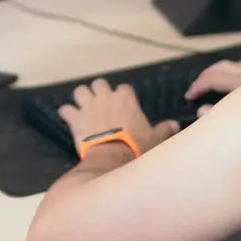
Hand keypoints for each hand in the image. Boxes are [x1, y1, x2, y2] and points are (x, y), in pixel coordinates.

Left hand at [59, 79, 179, 155]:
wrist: (112, 157)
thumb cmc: (136, 146)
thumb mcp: (154, 138)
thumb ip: (164, 129)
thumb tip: (175, 125)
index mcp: (126, 98)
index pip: (124, 88)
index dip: (122, 96)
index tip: (122, 105)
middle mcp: (106, 97)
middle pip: (99, 83)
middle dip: (98, 91)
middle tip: (100, 103)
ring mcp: (89, 106)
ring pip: (80, 91)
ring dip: (81, 98)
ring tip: (83, 107)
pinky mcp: (75, 118)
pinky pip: (65, 109)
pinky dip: (66, 113)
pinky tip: (68, 118)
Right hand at [185, 60, 240, 115]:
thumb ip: (219, 116)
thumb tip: (202, 110)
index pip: (214, 78)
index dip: (198, 86)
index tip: (189, 96)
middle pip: (223, 66)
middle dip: (206, 75)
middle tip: (196, 88)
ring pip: (237, 66)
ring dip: (220, 72)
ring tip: (211, 85)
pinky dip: (235, 75)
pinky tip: (235, 87)